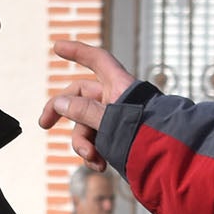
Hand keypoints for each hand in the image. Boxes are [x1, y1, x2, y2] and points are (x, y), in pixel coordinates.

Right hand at [39, 40, 138, 169]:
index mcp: (119, 86)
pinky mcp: (117, 139)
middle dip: (62, 112)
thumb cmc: (146, 136)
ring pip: (86, 126)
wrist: (169, 162)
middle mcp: (116, 100)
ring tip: (93, 158)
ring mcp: (116, 120)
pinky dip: (94, 154)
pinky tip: (100, 166)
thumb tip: (60, 103)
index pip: (97, 60)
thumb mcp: (110, 121)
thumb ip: (84, 111)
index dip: (77, 52)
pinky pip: (96, 142)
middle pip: (80, 98)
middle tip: (43, 124)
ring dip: (83, 144)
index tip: (57, 47)